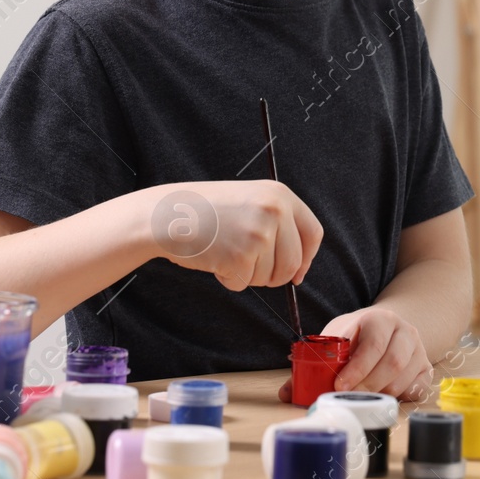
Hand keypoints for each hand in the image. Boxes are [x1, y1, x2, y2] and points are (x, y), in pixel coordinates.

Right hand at [147, 180, 322, 292]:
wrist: (166, 213)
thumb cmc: (204, 211)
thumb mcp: (248, 201)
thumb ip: (275, 222)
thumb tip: (298, 264)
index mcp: (279, 194)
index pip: (313, 233)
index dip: (307, 258)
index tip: (297, 273)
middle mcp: (274, 211)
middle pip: (293, 262)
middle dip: (274, 274)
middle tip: (248, 265)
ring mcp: (259, 233)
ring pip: (270, 277)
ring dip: (248, 275)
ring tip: (224, 250)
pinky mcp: (241, 256)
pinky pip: (245, 283)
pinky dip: (229, 279)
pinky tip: (214, 258)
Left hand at [277, 305, 433, 403]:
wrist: (389, 328)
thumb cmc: (357, 336)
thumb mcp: (335, 339)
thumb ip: (312, 364)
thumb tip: (287, 392)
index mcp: (378, 319)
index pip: (371, 343)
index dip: (356, 368)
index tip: (339, 386)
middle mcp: (403, 330)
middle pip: (393, 362)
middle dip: (368, 384)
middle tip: (350, 397)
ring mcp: (418, 349)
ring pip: (405, 377)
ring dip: (382, 394)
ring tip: (363, 400)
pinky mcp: (426, 367)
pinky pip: (418, 388)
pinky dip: (401, 398)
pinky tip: (385, 400)